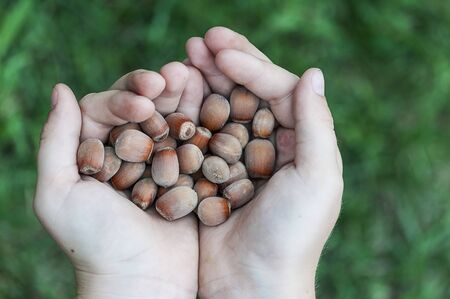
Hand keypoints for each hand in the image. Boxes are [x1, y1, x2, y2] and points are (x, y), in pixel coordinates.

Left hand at [34, 62, 202, 298]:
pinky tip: (214, 98)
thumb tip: (60, 88)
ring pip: (169, 117)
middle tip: (173, 75)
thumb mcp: (59, 195)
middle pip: (141, 108)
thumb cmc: (96, 242)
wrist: (144, 280)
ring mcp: (160, 159)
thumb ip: (55, 142)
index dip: (123, 99)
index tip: (143, 105)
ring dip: (181, 95)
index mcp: (94, 151)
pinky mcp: (188, 170)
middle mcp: (127, 151)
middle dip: (157, 89)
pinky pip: (194, 138)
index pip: (105, 109)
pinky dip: (203, 117)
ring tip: (193, 76)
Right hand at [186, 27, 342, 297]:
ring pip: (219, 106)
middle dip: (226, 62)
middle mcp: (268, 144)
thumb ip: (316, 124)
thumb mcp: (317, 178)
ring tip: (185, 54)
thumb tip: (313, 72)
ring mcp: (236, 156)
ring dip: (203, 79)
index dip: (251, 65)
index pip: (276, 89)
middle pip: (247, 92)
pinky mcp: (208, 172)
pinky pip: (198, 133)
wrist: (251, 285)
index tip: (221, 49)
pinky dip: (186, 111)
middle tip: (202, 38)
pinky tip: (173, 92)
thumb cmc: (291, 234)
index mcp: (297, 141)